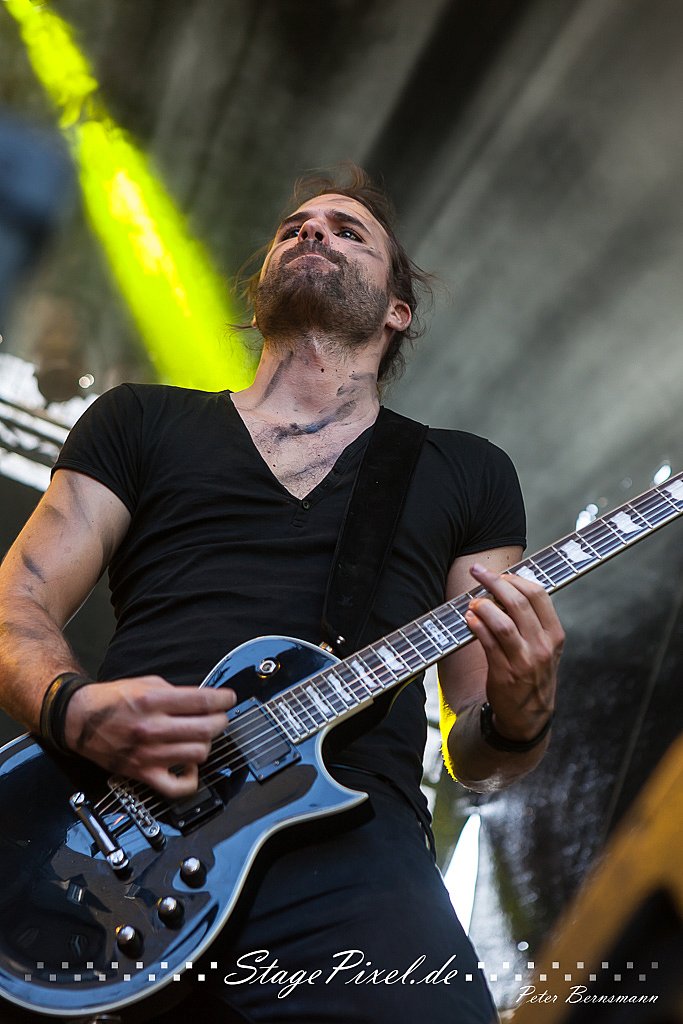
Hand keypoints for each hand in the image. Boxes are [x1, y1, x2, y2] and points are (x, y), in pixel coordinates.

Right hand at [64, 676, 235, 796]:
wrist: (79, 720)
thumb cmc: (111, 700)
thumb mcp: (145, 683)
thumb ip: (175, 692)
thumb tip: (204, 700)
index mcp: (153, 702)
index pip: (202, 701)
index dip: (223, 699)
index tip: (229, 698)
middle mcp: (152, 728)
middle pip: (206, 729)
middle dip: (221, 720)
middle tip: (219, 717)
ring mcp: (148, 754)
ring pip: (198, 754)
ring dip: (206, 744)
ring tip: (202, 737)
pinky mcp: (142, 773)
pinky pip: (177, 787)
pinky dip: (191, 778)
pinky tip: (189, 765)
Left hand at [465, 562, 563, 741]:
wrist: (529, 717)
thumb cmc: (534, 674)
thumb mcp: (545, 648)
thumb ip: (533, 621)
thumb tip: (506, 587)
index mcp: (554, 634)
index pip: (539, 594)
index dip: (516, 579)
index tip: (501, 574)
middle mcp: (542, 646)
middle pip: (518, 602)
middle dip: (494, 582)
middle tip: (477, 572)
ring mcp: (524, 661)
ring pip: (501, 622)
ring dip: (482, 606)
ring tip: (473, 602)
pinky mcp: (504, 673)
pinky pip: (487, 642)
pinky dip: (476, 626)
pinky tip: (469, 619)